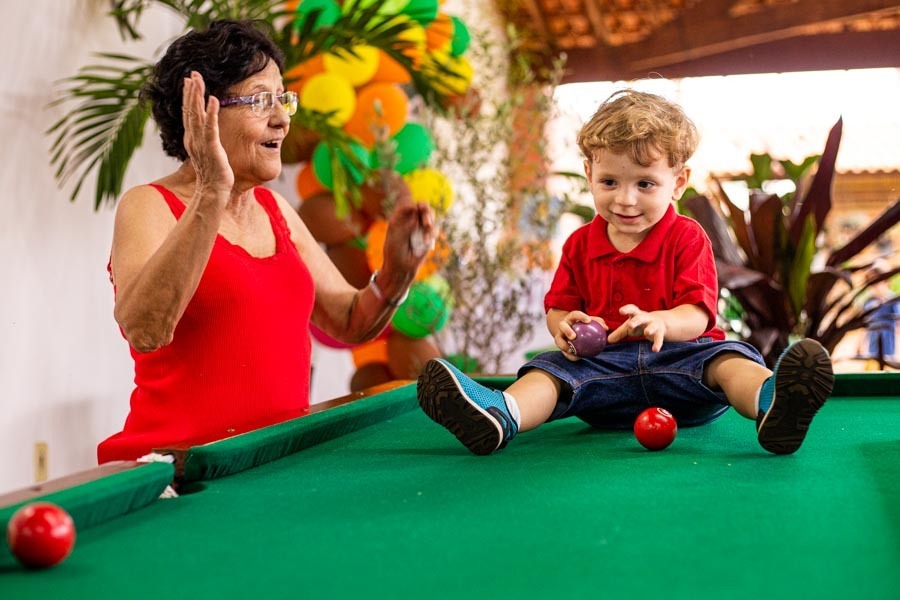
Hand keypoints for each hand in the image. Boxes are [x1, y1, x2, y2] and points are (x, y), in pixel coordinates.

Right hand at [182, 71, 233, 196]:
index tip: (189, 80)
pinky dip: (211, 113)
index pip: (188, 113)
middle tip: (192, 73)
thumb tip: (207, 131)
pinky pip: (211, 128)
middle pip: (189, 110)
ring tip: (198, 80)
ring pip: (196, 115)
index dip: (188, 96)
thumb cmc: (213, 174)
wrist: (213, 191)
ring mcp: (201, 143)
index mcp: (192, 139)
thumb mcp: (207, 153)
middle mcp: (193, 139)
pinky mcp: (212, 148)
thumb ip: (205, 140)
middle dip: (190, 91)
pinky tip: (213, 100)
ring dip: (197, 96)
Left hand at [380, 177, 436, 290]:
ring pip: (431, 217)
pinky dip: (431, 234)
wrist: (401, 268)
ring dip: (430, 221)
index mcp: (400, 217)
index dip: (413, 203)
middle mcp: (411, 219)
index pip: (407, 203)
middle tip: (426, 218)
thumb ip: (406, 224)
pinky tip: (426, 242)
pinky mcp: (428, 236)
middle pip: (422, 206)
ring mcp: (420, 227)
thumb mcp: (396, 236)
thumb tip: (416, 213)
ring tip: (427, 228)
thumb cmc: (394, 252)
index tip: (415, 209)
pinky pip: (435, 230)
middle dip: (426, 210)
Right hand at [555, 311, 607, 361]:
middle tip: (574, 337)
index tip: (588, 321)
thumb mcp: (591, 322)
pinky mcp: (560, 345)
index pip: (575, 314)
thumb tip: (606, 328)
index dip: (581, 316)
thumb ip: (598, 324)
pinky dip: (569, 355)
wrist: (572, 331)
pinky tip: (577, 358)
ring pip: (558, 340)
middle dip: (566, 330)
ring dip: (563, 345)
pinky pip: (563, 351)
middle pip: (562, 325)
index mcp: (571, 318)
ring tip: (571, 350)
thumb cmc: (585, 325)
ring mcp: (559, 335)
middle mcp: (563, 325)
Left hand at [607, 304, 666, 351]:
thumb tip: (608, 340)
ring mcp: (653, 325)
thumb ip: (619, 333)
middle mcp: (645, 318)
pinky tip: (655, 350)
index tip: (621, 311)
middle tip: (630, 325)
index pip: (632, 309)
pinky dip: (657, 344)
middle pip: (640, 318)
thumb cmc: (639, 324)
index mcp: (636, 315)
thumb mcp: (629, 327)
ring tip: (646, 333)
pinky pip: (659, 338)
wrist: (660, 323)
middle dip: (636, 321)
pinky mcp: (659, 333)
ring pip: (652, 326)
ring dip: (649, 329)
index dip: (627, 309)